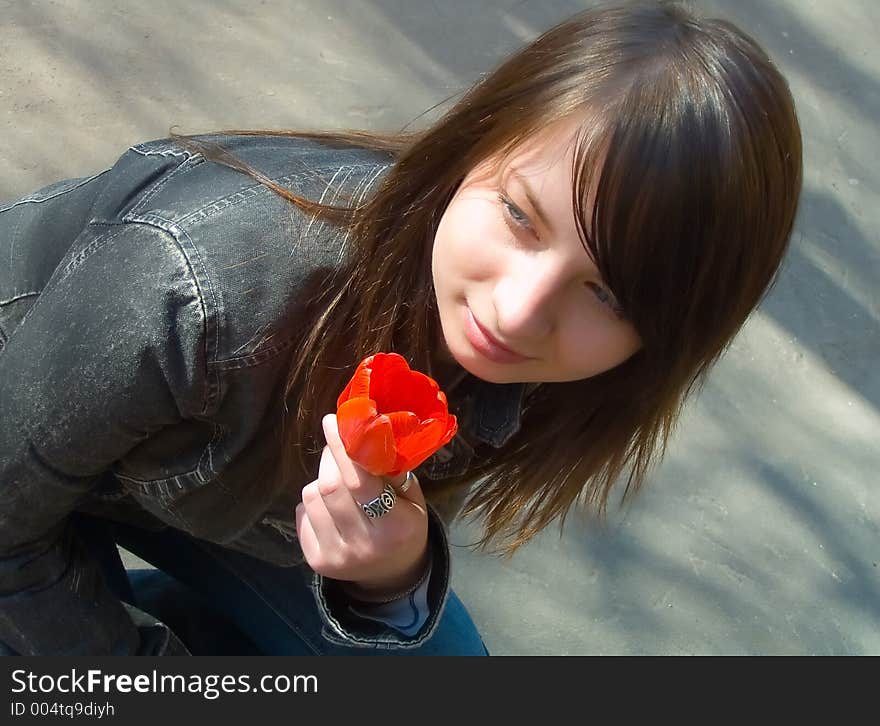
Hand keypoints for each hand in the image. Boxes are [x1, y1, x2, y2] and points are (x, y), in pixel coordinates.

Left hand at [295, 414, 429, 593]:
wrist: (392, 574)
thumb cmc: (405, 524)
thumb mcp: (412, 497)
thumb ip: (389, 470)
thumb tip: (362, 433)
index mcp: (395, 527)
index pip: (358, 480)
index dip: (342, 448)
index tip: (332, 421)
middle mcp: (363, 545)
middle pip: (329, 485)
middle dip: (330, 458)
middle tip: (338, 447)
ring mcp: (336, 556)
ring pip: (311, 496)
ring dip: (321, 480)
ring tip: (339, 483)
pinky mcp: (316, 561)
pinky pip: (302, 513)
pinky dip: (314, 502)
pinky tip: (332, 508)